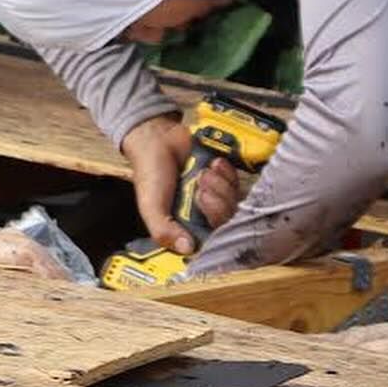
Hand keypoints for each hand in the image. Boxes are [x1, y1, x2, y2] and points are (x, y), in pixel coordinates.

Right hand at [121, 114, 241, 256]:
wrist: (157, 138)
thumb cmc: (150, 173)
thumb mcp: (150, 206)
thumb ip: (163, 230)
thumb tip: (186, 248)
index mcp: (186, 228)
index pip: (211, 238)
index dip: (212, 220)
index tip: (202, 201)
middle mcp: (203, 216)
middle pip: (227, 219)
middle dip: (217, 200)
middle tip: (201, 185)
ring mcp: (215, 197)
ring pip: (234, 202)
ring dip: (221, 184)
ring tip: (202, 172)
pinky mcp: (223, 180)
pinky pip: (237, 182)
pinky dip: (227, 172)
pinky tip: (212, 164)